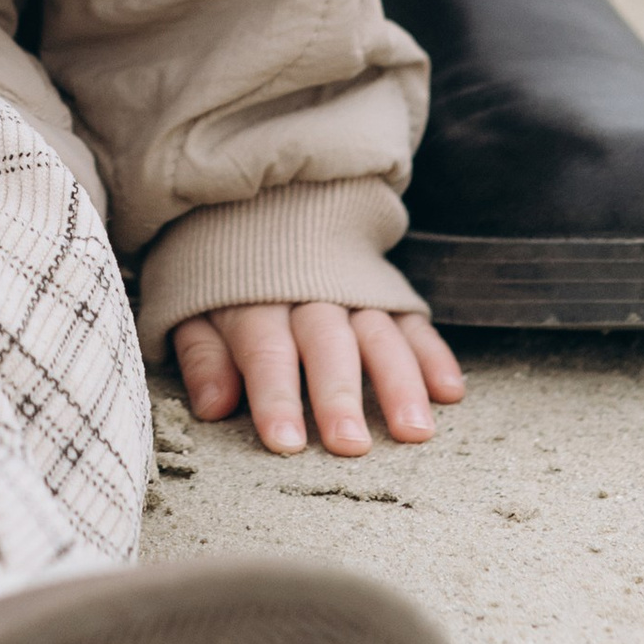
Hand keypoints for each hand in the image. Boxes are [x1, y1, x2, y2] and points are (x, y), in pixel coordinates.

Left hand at [172, 301, 464, 457]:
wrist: (257, 198)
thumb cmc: (221, 277)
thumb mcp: (193, 307)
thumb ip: (203, 356)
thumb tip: (212, 407)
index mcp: (252, 301)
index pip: (265, 351)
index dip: (275, 397)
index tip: (286, 444)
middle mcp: (307, 294)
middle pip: (326, 344)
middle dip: (338, 394)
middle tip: (350, 445)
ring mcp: (352, 290)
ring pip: (378, 334)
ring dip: (399, 381)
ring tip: (415, 432)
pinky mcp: (385, 291)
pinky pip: (413, 321)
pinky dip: (434, 353)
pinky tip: (450, 391)